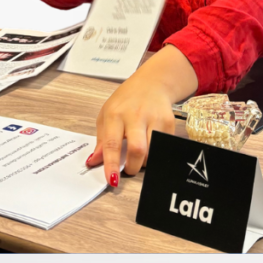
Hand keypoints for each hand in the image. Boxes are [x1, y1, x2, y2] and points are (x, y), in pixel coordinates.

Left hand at [85, 45, 198, 186]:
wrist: (152, 83)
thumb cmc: (126, 101)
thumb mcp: (107, 114)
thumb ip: (101, 140)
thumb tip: (94, 161)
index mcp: (115, 114)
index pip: (112, 144)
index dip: (111, 164)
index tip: (112, 180)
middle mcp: (136, 115)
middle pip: (137, 149)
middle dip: (133, 167)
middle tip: (129, 169)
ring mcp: (155, 118)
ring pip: (152, 151)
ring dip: (145, 161)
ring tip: (139, 156)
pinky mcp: (169, 122)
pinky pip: (163, 147)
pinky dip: (155, 153)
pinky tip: (150, 146)